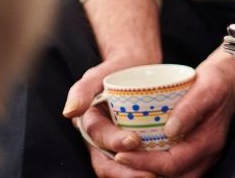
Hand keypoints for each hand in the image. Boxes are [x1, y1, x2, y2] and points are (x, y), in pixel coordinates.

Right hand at [63, 54, 161, 175]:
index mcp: (89, 125)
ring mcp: (115, 145)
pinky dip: (146, 170)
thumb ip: (82, 89)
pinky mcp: (132, 147)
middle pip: (108, 164)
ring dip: (136, 175)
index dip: (115, 143)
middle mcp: (99, 140)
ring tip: (158, 177)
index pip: (99, 140)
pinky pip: (137, 164)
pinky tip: (164, 173)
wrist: (136, 68)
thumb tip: (70, 112)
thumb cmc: (116, 69)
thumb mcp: (97, 74)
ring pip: (122, 169)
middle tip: (151, 174)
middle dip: (127, 172)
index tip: (134, 141)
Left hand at [108, 49, 234, 177]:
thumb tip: (169, 130)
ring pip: (174, 177)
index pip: (172, 164)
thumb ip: (190, 108)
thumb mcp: (206, 88)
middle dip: (144, 174)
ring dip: (149, 172)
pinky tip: (140, 157)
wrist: (231, 76)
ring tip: (126, 162)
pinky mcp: (195, 152)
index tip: (121, 156)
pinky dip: (156, 168)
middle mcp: (206, 155)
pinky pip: (175, 169)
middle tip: (119, 162)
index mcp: (209, 142)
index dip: (144, 163)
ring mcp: (202, 156)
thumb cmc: (218, 80)